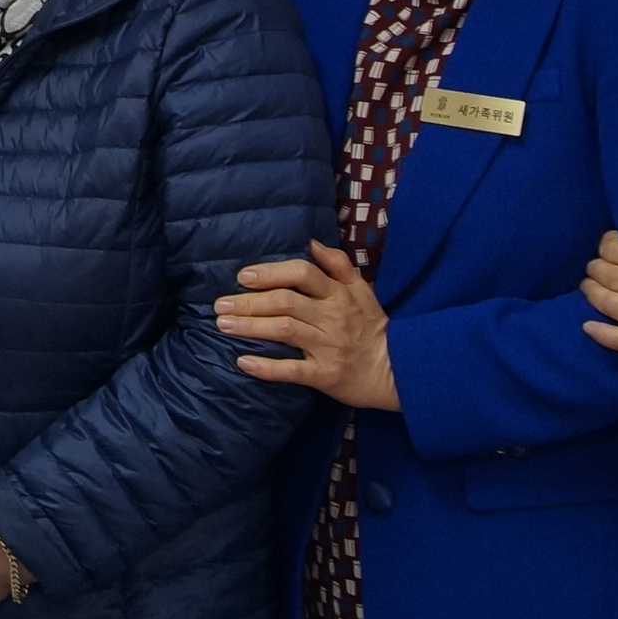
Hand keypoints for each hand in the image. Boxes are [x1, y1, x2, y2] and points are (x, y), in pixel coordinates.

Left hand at [216, 241, 398, 408]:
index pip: (302, 274)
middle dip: (249, 302)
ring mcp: (328, 347)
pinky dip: (266, 367)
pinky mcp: (325, 376)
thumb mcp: (362, 290)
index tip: (243, 277)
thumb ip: (338, 265)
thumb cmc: (372, 327)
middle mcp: (332, 318)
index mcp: (338, 295)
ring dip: (250, 327)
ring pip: (284, 331)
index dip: (271, 273)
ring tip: (223, 326)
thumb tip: (311, 242)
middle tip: (220, 305)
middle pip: (285, 302)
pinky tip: (243, 363)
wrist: (397, 371)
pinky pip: (292, 370)